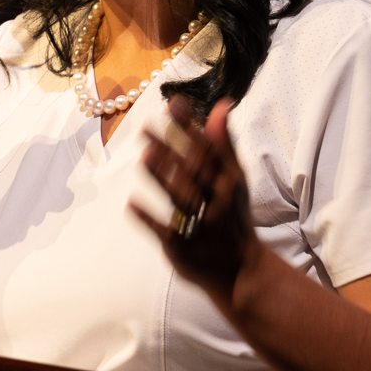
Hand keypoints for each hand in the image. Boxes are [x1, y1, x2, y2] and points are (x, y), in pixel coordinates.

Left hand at [136, 96, 258, 299]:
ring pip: (179, 199)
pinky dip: (148, 218)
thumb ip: (223, 142)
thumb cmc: (232, 214)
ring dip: (161, 178)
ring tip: (143, 158)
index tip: (174, 104)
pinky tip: (131, 203)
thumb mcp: (234, 177)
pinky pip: (164, 231)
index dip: (190, 126)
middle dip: (170, 148)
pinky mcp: (182, 247)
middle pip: (191, 172)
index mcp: (227, 182)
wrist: (239, 267)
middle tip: (145, 126)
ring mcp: (198, 225)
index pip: (208, 149)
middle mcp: (214, 201)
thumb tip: (221, 105)